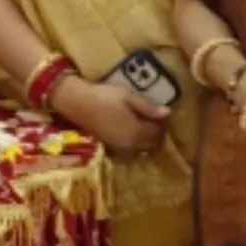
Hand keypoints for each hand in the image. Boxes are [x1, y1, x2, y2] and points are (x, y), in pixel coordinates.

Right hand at [50, 77, 169, 156]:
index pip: (159, 132)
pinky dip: (136, 142)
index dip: (163, 122)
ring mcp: (120, 148)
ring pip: (142, 148)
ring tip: (145, 124)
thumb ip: (148, 107)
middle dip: (157, 132)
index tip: (162, 112)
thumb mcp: (128, 97)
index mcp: (137, 133)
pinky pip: (131, 149)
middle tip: (155, 118)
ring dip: (147, 139)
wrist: (77, 103)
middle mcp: (131, 145)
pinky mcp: (111, 146)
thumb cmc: (104, 97)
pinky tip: (132, 131)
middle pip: (153, 143)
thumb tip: (168, 113)